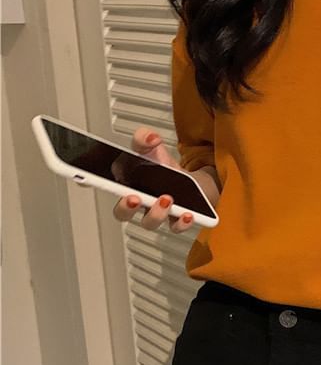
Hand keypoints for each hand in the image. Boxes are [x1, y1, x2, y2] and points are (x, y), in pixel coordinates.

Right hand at [75, 126, 194, 232]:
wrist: (193, 182)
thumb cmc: (164, 169)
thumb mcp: (152, 149)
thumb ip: (145, 139)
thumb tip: (149, 137)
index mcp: (125, 184)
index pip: (100, 184)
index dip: (87, 181)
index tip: (83, 178)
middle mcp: (137, 202)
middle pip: (122, 212)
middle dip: (124, 207)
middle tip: (132, 198)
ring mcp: (156, 213)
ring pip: (149, 222)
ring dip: (155, 214)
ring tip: (166, 199)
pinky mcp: (176, 219)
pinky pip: (176, 227)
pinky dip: (181, 222)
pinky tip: (187, 214)